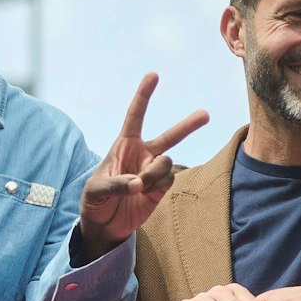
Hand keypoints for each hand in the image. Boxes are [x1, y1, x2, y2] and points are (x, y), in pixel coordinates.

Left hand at [77, 73, 207, 258]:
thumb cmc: (94, 200)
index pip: (135, 116)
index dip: (144, 95)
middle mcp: (143, 154)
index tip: (153, 75)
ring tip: (137, 186)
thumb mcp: (96, 189)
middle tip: (205, 114)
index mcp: (124, 145)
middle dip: (188, 125)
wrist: (104, 224)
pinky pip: (168, 179)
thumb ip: (116, 183)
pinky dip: (157, 185)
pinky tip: (146, 193)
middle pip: (170, 135)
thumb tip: (138, 184)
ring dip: (153, 173)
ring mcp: (154, 171)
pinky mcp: (161, 188)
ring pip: (166, 161)